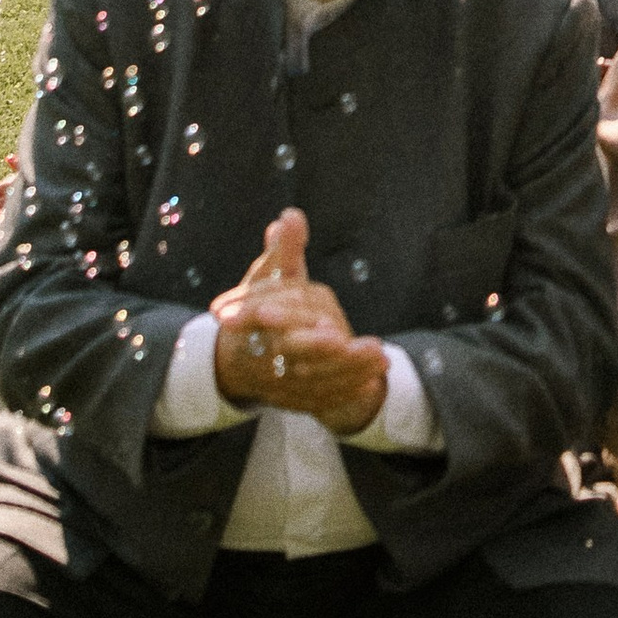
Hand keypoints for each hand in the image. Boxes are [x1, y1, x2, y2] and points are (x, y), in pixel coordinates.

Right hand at [212, 209, 389, 433]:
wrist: (237, 359)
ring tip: (380, 356)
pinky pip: (320, 398)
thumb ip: (282, 252)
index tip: (326, 324)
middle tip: (357, 343)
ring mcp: (274, 382)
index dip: (291, 319)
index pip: (266, 319)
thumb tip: (290, 217)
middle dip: (323, 350)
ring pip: (312, 379)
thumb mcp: (268, 278)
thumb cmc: (258, 309)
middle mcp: (258, 355)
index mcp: (247, 323)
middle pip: (291, 354)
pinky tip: (374, 375)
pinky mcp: (292, 400)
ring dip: (347, 370)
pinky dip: (347, 389)